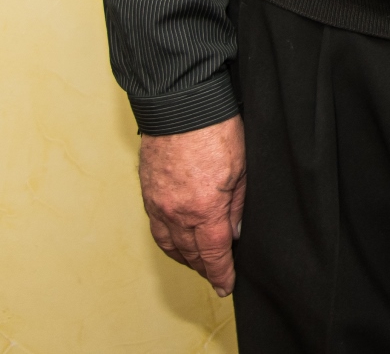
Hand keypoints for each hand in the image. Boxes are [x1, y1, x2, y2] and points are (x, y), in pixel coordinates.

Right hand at [140, 116, 245, 295]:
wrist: (180, 103)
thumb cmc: (216, 129)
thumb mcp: (241, 169)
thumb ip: (237, 205)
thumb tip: (233, 232)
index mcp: (204, 209)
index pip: (213, 254)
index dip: (221, 274)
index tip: (226, 286)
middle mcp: (177, 213)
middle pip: (190, 253)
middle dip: (205, 269)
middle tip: (216, 276)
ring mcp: (158, 204)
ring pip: (170, 244)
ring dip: (184, 258)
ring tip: (198, 264)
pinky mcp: (148, 192)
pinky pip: (156, 227)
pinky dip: (167, 241)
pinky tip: (176, 242)